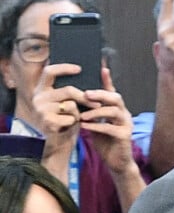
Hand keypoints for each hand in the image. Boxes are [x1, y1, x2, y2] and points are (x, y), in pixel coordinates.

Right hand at [31, 63, 87, 181]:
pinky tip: (69, 127)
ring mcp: (40, 110)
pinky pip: (71, 117)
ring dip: (79, 113)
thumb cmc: (65, 122)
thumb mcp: (68, 104)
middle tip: (97, 104)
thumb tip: (92, 77)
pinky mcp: (47, 121)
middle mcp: (38, 97)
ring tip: (77, 119)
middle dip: (85, 97)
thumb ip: (73, 92)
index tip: (79, 68)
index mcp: (41, 90)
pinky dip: (75, 123)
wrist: (58, 144)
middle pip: (68, 90)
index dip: (64, 68)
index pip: (49, 71)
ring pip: (70, 105)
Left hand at [79, 68, 135, 174]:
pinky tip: (85, 127)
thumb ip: (91, 112)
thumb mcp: (97, 124)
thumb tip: (77, 99)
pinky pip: (111, 128)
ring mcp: (127, 125)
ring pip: (114, 111)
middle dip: (101, 94)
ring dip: (97, 112)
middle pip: (116, 98)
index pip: (113, 91)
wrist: (117, 163)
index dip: (108, 80)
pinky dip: (97, 126)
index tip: (102, 67)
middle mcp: (125, 114)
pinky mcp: (125, 136)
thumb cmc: (106, 142)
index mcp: (118, 110)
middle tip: (86, 94)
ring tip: (83, 115)